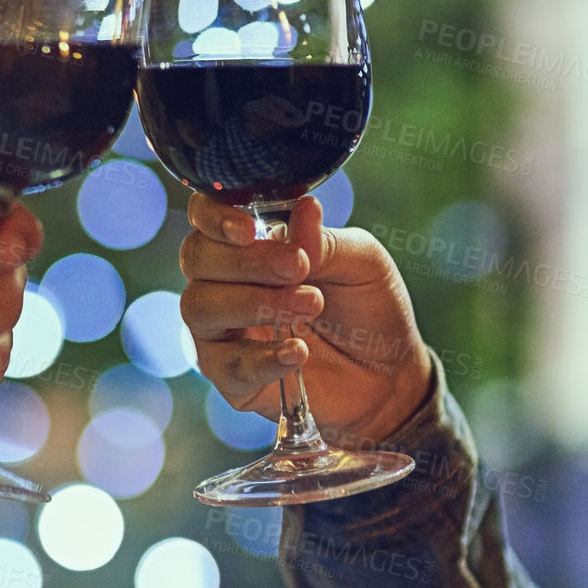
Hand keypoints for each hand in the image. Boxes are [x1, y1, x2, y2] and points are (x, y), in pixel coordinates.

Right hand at [179, 193, 432, 444]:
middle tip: (299, 268)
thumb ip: (325, 241)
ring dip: (254, 303)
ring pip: (199, 308)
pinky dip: (263, 357)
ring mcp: (224, 333)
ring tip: (310, 306)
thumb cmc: (369, 312)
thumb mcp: (362, 265)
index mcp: (251, 245)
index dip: (215, 216)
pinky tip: (300, 352)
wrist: (390, 376)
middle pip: (196, 259)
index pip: (206, 216)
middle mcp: (227, 284)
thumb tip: (303, 207)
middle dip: (245, 261)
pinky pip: (226, 366)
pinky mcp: (233, 379)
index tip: (249, 229)